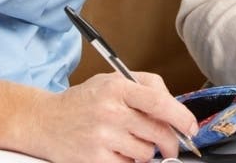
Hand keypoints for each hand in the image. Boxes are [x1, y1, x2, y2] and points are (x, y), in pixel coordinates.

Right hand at [26, 72, 198, 162]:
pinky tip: (117, 152)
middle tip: (170, 147)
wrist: (44, 121)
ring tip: (129, 142)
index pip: (159, 102)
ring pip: (145, 152)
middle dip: (170, 143)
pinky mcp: (94, 159)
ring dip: (145, 152)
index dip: (181, 117)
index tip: (191, 127)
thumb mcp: (112, 81)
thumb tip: (174, 106)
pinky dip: (129, 162)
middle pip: (157, 132)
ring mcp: (102, 137)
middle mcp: (110, 111)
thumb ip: (145, 87)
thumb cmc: (84, 101)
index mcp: (117, 88)